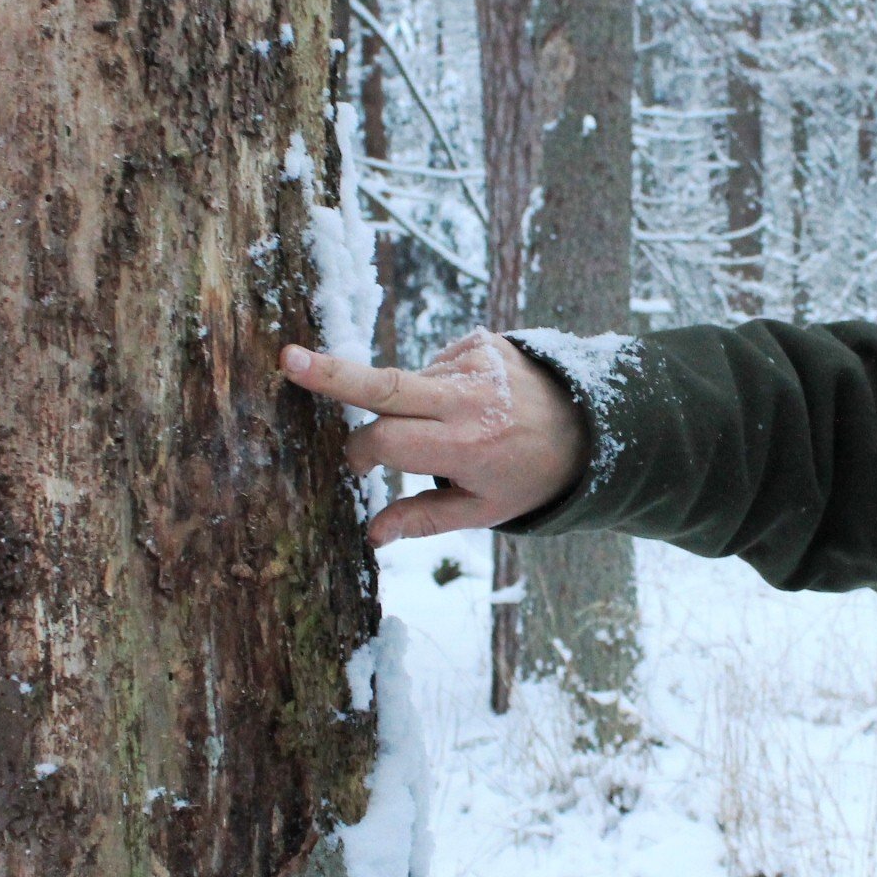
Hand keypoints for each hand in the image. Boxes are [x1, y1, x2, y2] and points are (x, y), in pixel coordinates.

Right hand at [279, 329, 590, 546]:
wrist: (588, 425)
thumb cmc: (528, 475)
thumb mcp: (483, 509)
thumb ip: (423, 519)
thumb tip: (371, 536)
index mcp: (464, 445)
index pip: (387, 439)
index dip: (362, 452)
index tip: (358, 465)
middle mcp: (467, 398)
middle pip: (385, 384)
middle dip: (332, 373)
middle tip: (288, 359)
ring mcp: (474, 362)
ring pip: (409, 381)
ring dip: (412, 403)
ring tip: (457, 425)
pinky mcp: (479, 340)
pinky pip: (434, 364)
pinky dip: (436, 384)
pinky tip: (469, 402)